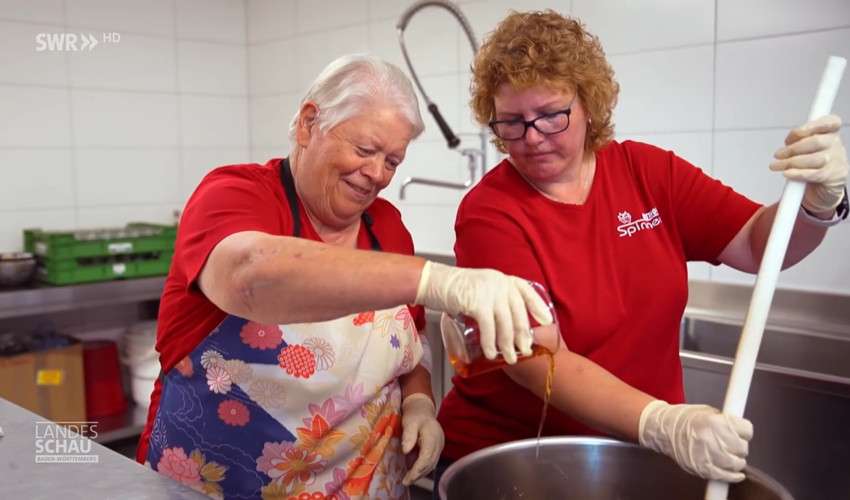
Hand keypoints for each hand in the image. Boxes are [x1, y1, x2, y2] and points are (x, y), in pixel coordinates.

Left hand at [400, 393, 443, 485]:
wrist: (422, 410)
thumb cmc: (414, 415)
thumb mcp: (409, 422)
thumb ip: (408, 435)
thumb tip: (406, 450)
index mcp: (432, 435)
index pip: (427, 456)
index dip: (418, 468)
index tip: (408, 477)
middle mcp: (439, 442)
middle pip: (430, 462)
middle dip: (419, 474)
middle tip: (406, 481)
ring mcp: (440, 445)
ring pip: (432, 463)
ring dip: (421, 473)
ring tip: (409, 480)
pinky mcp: (438, 448)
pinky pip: (432, 461)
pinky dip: (424, 468)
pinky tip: (415, 473)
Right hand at [415, 261, 552, 363]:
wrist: (432, 282)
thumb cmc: (452, 288)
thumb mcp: (480, 287)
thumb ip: (493, 299)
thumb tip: (504, 322)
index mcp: (501, 278)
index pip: (525, 291)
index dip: (537, 306)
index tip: (546, 321)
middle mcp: (499, 283)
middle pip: (517, 312)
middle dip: (522, 335)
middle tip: (525, 350)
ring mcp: (489, 292)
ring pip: (505, 323)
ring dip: (508, 344)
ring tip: (509, 358)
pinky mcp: (478, 302)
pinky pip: (489, 328)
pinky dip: (490, 343)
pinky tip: (490, 353)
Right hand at [638, 400, 752, 482]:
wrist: (663, 430)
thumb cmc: (682, 419)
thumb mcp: (706, 412)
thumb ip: (724, 420)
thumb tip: (739, 429)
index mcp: (715, 422)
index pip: (746, 430)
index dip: (744, 430)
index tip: (742, 431)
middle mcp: (713, 439)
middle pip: (742, 447)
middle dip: (739, 445)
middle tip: (733, 443)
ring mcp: (708, 455)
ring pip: (736, 463)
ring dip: (737, 460)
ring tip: (730, 456)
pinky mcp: (703, 468)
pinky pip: (725, 476)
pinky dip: (734, 476)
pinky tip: (737, 474)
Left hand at [770, 114, 847, 213]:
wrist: (821, 190)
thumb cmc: (812, 166)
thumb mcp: (805, 149)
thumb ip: (798, 142)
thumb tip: (788, 142)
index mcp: (830, 134)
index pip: (830, 122)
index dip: (812, 125)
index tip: (796, 133)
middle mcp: (835, 146)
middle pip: (816, 141)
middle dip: (793, 148)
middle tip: (778, 154)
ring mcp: (836, 162)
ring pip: (815, 159)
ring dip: (791, 162)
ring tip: (777, 165)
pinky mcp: (832, 178)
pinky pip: (814, 174)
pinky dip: (798, 173)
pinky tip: (787, 173)